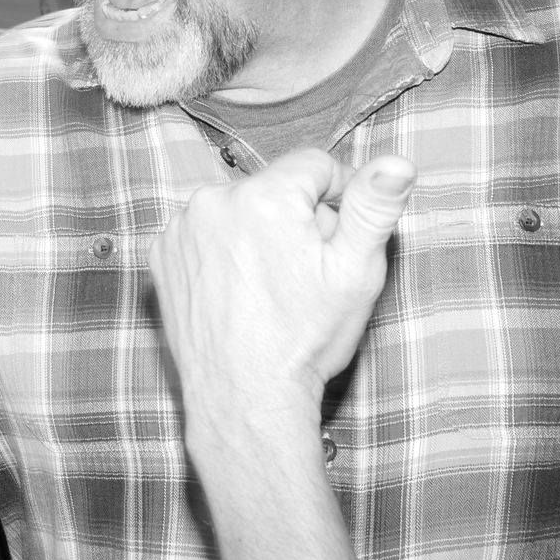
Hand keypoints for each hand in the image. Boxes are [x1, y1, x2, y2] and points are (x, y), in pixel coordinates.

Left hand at [150, 151, 414, 420]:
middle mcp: (214, 200)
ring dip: (254, 233)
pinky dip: (219, 252)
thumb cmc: (304, 338)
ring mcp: (181, 228)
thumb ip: (374, 208)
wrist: (245, 398)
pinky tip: (235, 292)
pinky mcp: (161, 254)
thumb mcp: (356, 273)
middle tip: (304, 275)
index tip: (338, 238)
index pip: (315, 165)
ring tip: (268, 288)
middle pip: (275, 188)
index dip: (338, 197)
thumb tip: (398, 161)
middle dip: (295, 220)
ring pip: (237, 209)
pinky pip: (202, 233)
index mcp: (267, 196)